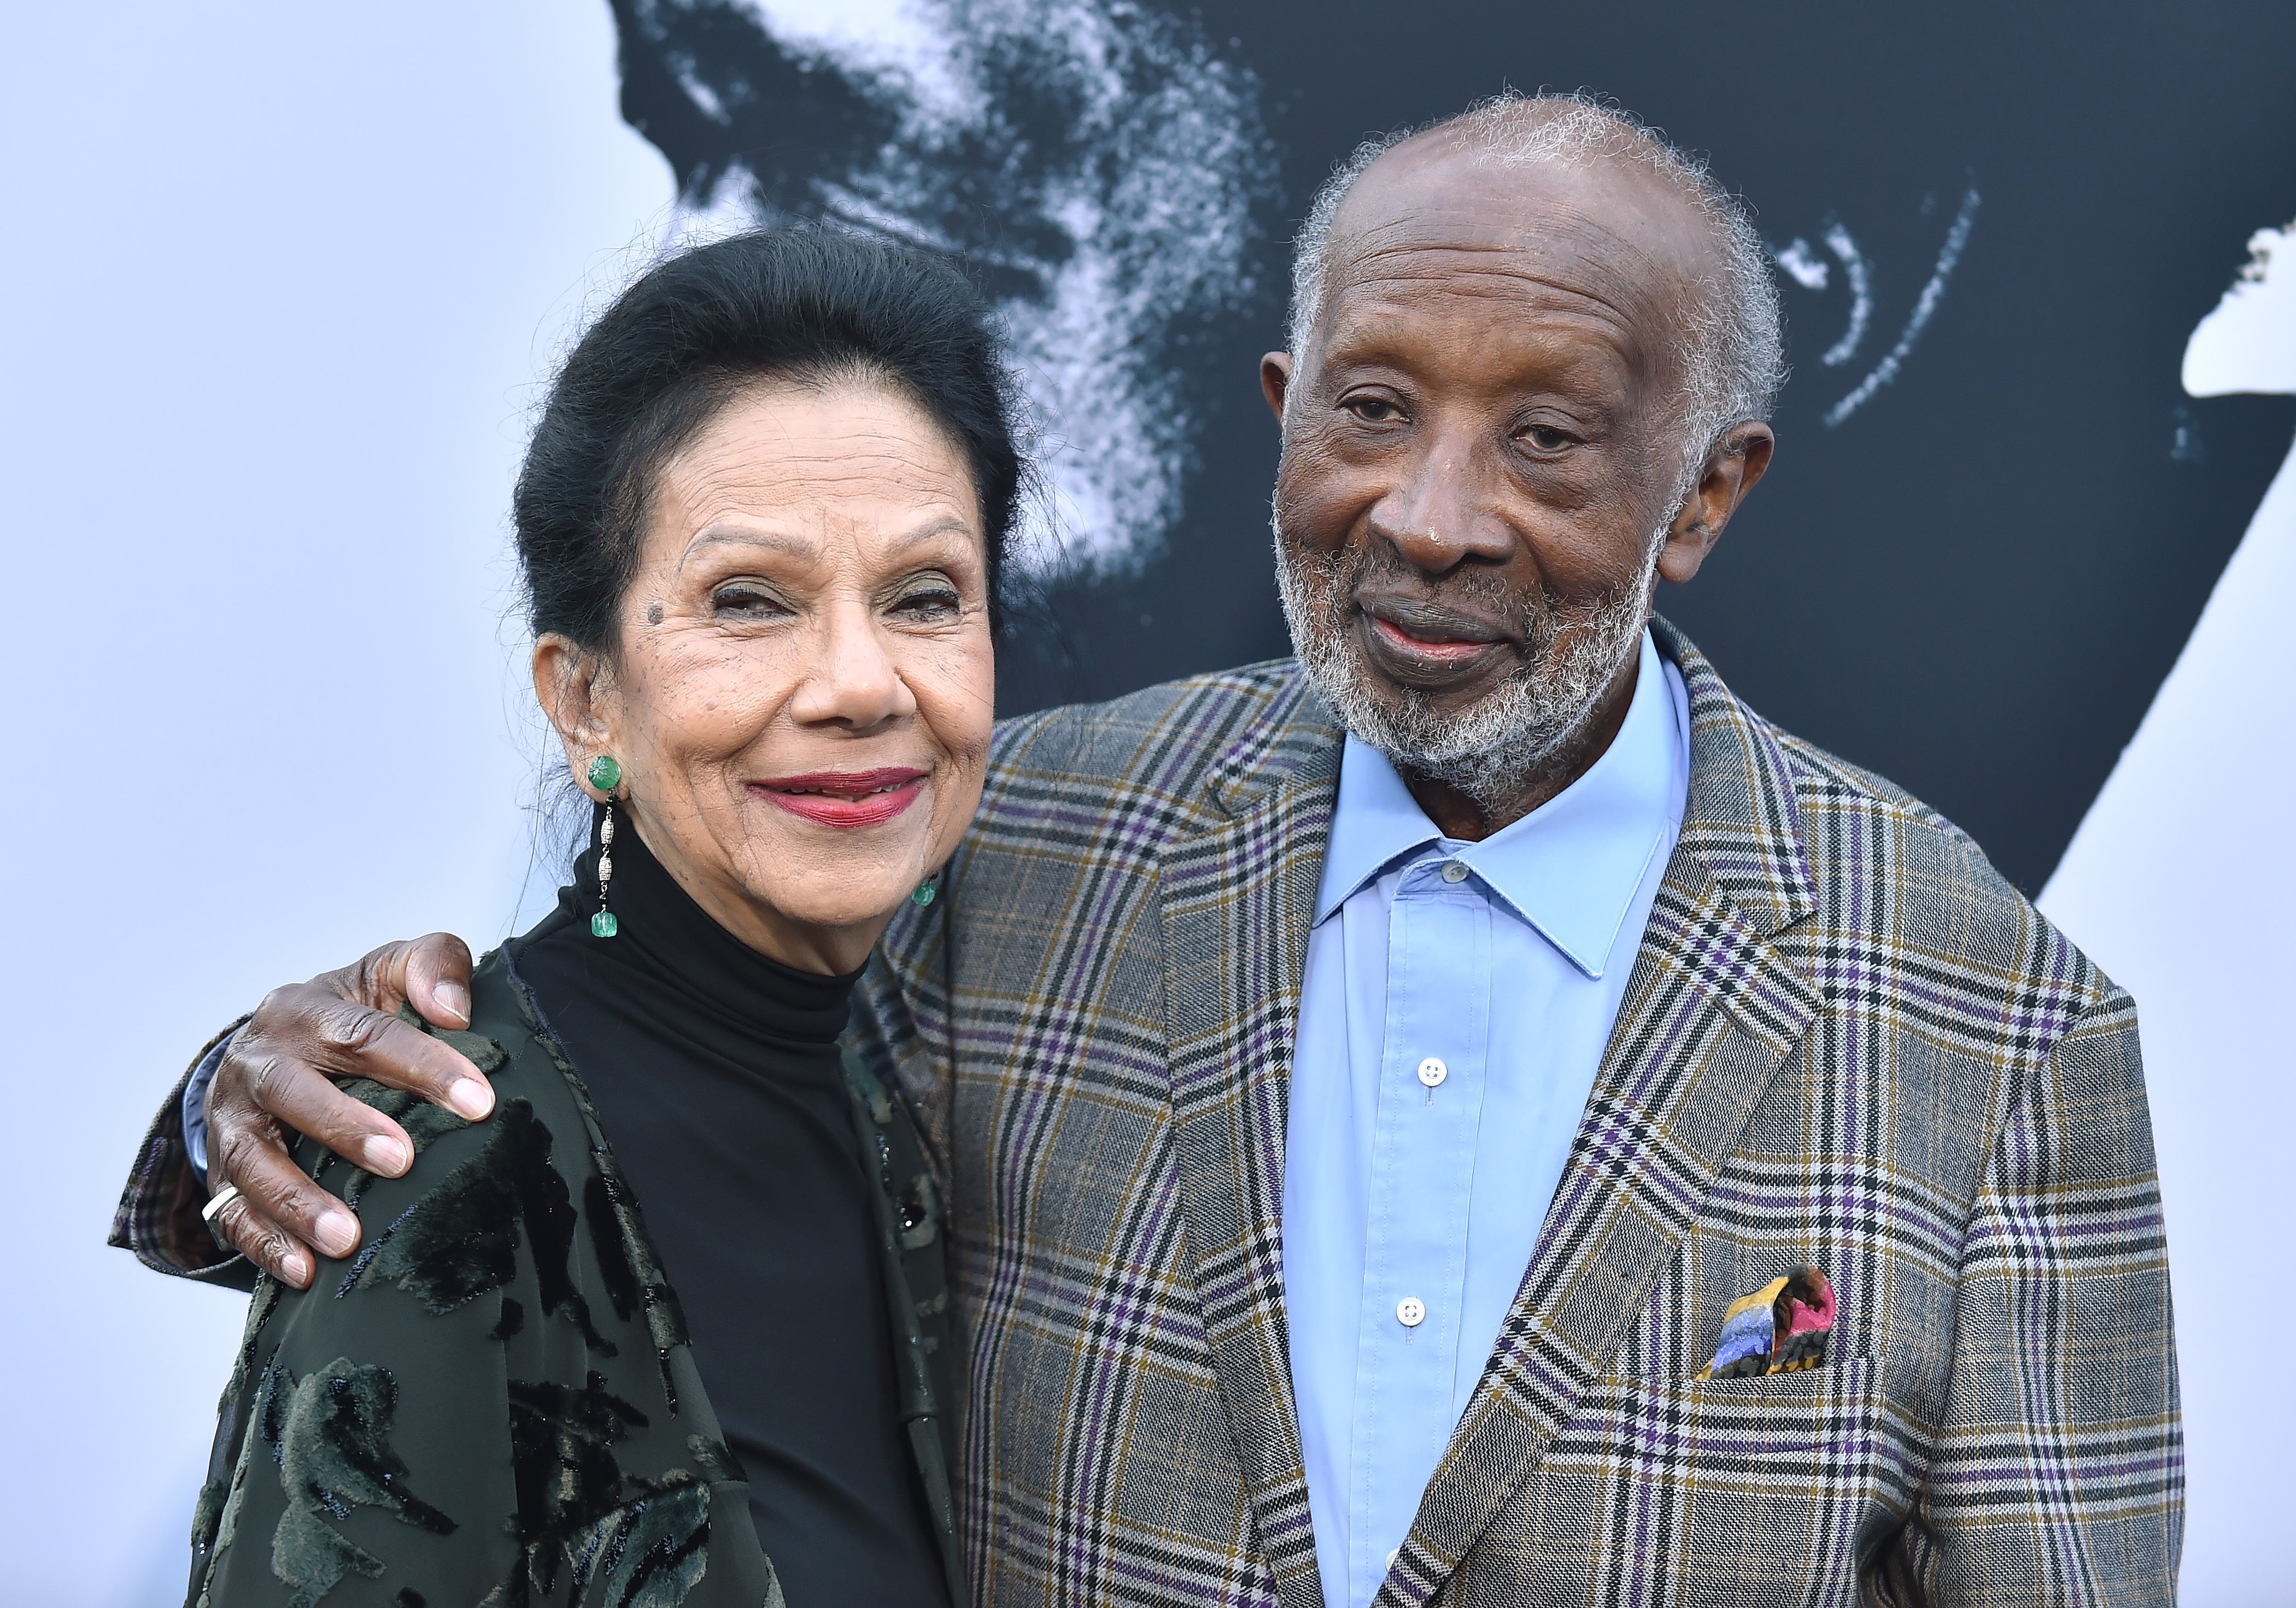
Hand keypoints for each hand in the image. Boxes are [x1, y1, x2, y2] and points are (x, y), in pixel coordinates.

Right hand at [204, 934, 485, 1288]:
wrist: (275, 1046)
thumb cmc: (350, 1014)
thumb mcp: (389, 974)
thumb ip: (431, 966)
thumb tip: (457, 1010)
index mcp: (303, 1011)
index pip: (364, 1035)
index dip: (422, 1065)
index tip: (478, 1101)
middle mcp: (258, 1062)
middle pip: (293, 1093)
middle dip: (345, 1129)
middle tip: (402, 1161)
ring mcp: (232, 1120)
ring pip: (252, 1160)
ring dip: (297, 1202)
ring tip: (347, 1238)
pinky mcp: (221, 1171)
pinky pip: (231, 1212)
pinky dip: (265, 1243)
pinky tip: (303, 1272)